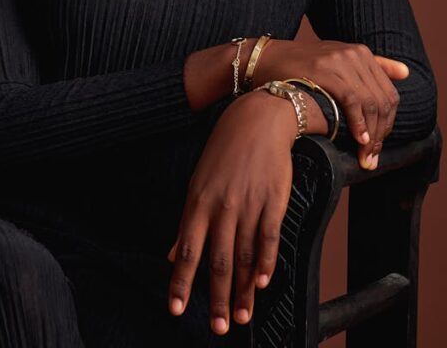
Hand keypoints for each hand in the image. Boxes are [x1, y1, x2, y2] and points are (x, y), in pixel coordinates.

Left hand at [166, 90, 297, 334]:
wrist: (258, 119)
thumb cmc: (225, 150)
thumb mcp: (198, 182)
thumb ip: (187, 222)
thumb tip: (172, 255)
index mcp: (199, 202)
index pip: (188, 250)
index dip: (182, 283)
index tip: (177, 310)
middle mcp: (222, 207)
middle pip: (218, 261)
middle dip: (217, 298)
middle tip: (219, 328)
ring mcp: (248, 204)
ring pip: (244, 255)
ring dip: (243, 290)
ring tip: (242, 316)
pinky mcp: (273, 200)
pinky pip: (268, 237)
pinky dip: (265, 262)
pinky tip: (263, 282)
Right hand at [257, 39, 409, 168]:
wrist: (265, 60)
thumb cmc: (300, 66)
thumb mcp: (337, 59)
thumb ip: (372, 66)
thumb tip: (406, 73)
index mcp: (361, 53)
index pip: (388, 94)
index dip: (388, 124)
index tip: (377, 147)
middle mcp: (354, 54)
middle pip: (383, 101)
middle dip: (382, 134)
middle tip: (371, 158)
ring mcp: (339, 61)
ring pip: (371, 103)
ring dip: (372, 136)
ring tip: (365, 157)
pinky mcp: (324, 70)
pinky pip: (352, 101)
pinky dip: (358, 123)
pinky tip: (357, 140)